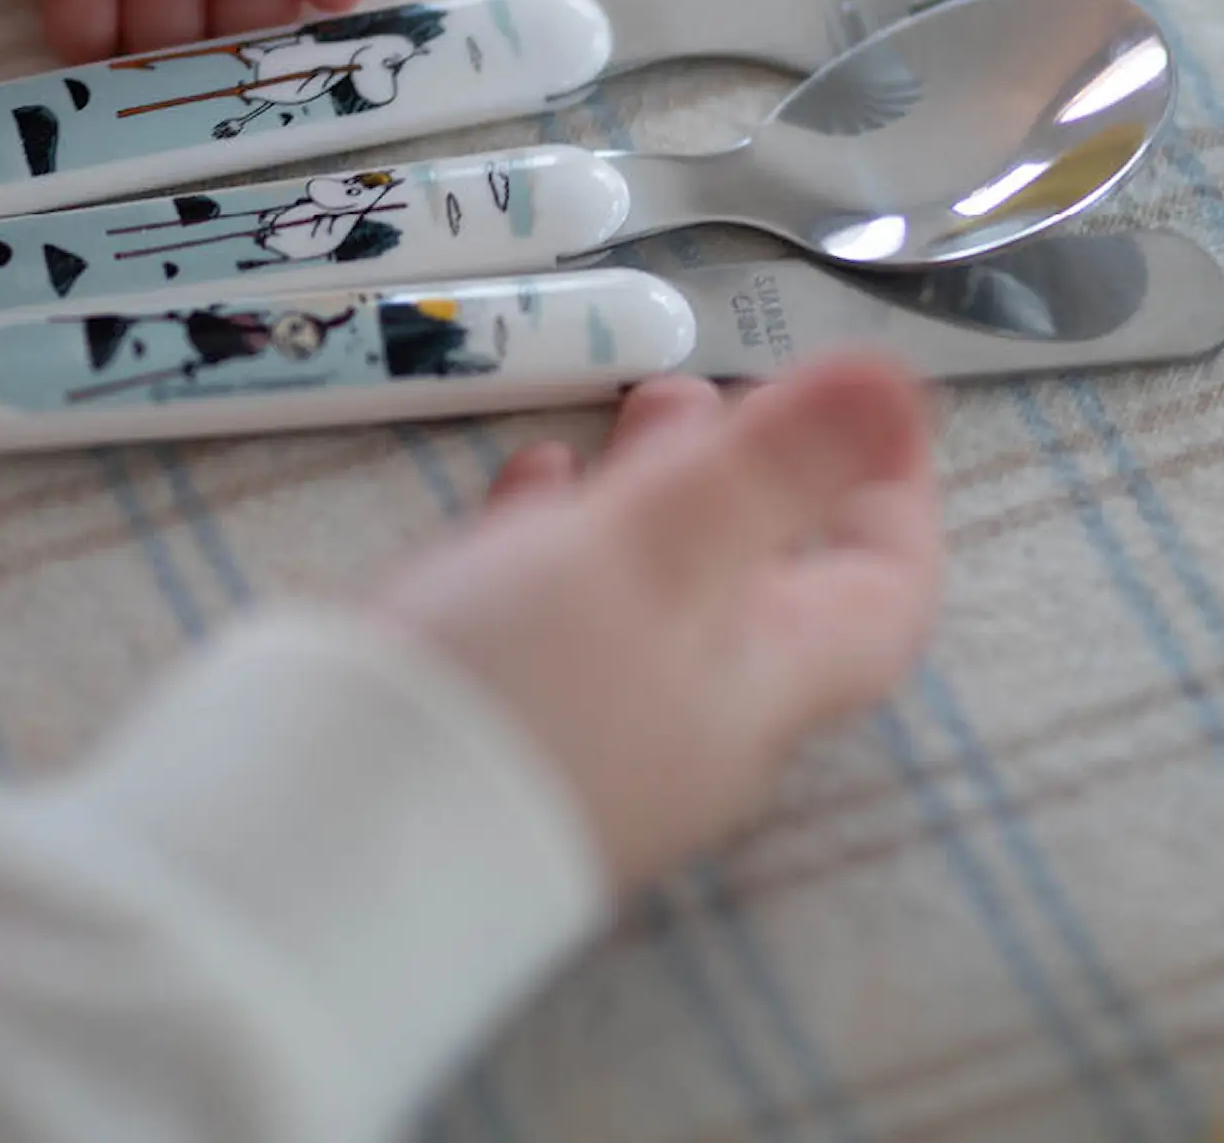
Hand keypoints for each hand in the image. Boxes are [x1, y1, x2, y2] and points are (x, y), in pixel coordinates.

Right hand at [379, 361, 942, 892]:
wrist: (328, 840)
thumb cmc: (518, 689)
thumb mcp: (656, 552)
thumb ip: (771, 466)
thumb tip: (896, 383)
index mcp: (759, 684)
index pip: (881, 592)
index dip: (893, 487)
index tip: (868, 397)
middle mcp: (691, 714)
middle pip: (761, 579)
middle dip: (754, 468)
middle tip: (711, 384)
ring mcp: (595, 721)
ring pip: (654, 583)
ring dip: (656, 487)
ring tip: (634, 406)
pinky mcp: (504, 714)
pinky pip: (556, 606)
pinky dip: (558, 529)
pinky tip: (530, 481)